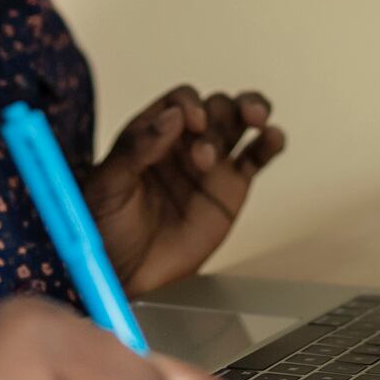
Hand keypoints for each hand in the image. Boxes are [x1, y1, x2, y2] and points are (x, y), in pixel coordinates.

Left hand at [86, 87, 286, 294]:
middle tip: (211, 137)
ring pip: (238, 123)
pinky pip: (255, 159)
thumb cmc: (107, 229)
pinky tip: (272, 137)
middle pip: (214, 107)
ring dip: (250, 110)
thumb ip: (136, 148)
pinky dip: (269, 144)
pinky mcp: (231, 189)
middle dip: (220, 113)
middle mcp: (183, 144)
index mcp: (151, 135)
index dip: (188, 104)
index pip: (178, 102)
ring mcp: (210, 165)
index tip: (191, 121)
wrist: (125, 276)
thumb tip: (170, 115)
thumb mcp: (108, 185)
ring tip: (256, 117)